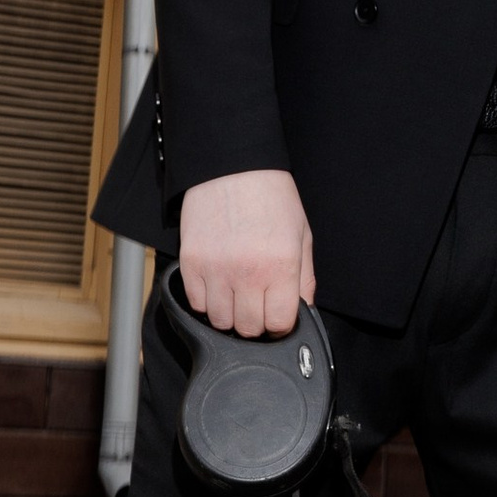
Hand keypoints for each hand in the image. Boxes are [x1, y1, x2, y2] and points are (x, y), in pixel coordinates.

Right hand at [178, 168, 313, 336]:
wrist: (232, 167)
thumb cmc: (271, 198)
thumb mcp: (301, 235)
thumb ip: (305, 278)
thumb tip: (305, 311)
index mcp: (281, 266)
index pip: (278, 324)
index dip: (280, 324)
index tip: (277, 314)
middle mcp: (247, 273)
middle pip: (248, 329)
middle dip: (255, 321)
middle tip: (256, 302)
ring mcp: (216, 269)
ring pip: (220, 322)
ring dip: (229, 314)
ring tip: (236, 293)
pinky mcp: (191, 262)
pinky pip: (195, 304)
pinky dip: (206, 301)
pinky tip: (217, 284)